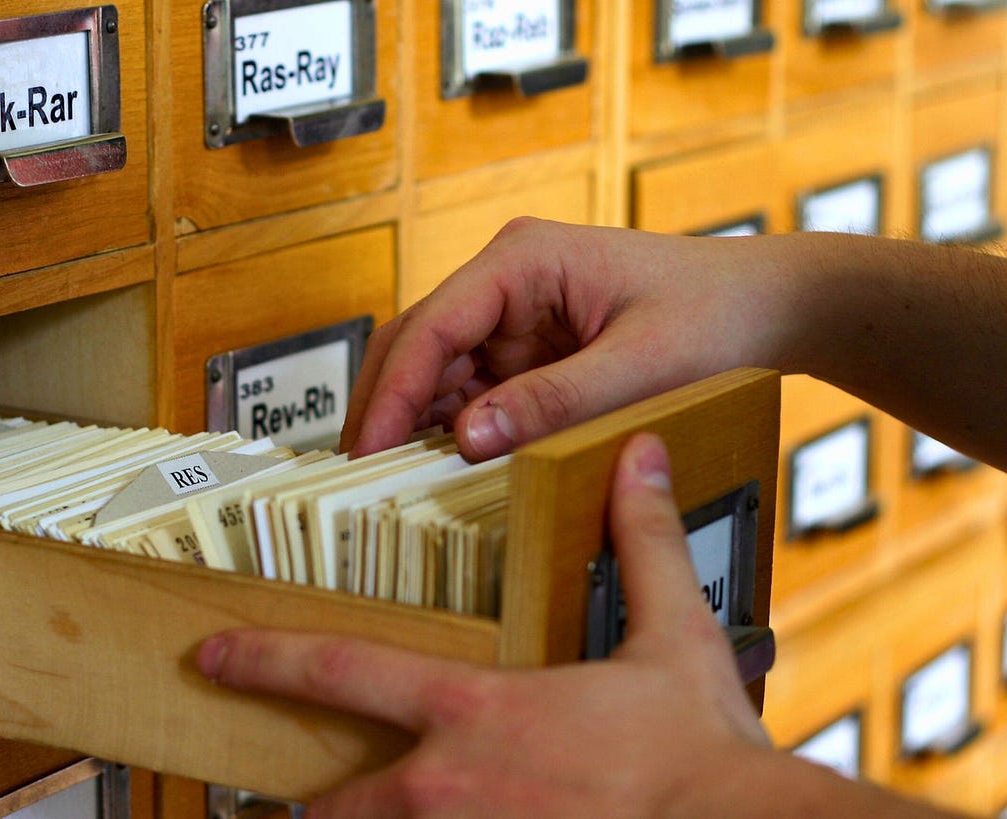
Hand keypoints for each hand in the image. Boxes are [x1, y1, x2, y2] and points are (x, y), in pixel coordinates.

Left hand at [197, 434, 772, 817]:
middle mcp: (448, 786)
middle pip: (332, 797)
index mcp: (477, 711)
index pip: (339, 671)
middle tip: (280, 795)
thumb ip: (642, 545)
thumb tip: (636, 462)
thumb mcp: (674, 637)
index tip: (212, 655)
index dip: (264, 659)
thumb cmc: (705, 760)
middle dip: (304, 799)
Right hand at [340, 219, 795, 459]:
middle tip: (359, 481)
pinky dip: (455, 432)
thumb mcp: (643, 365)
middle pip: (416, 347)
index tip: (366, 452)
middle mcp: (505, 281)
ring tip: (392, 486)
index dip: (390, 392)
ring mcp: (513, 317)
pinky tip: (443, 473)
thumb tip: (466, 438)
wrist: (769, 307)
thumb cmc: (718, 314)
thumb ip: (555, 402)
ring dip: (416, 426)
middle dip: (385, 410)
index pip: (431, 326)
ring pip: (435, 374)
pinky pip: (472, 394)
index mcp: (522, 259)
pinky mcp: (527, 352)